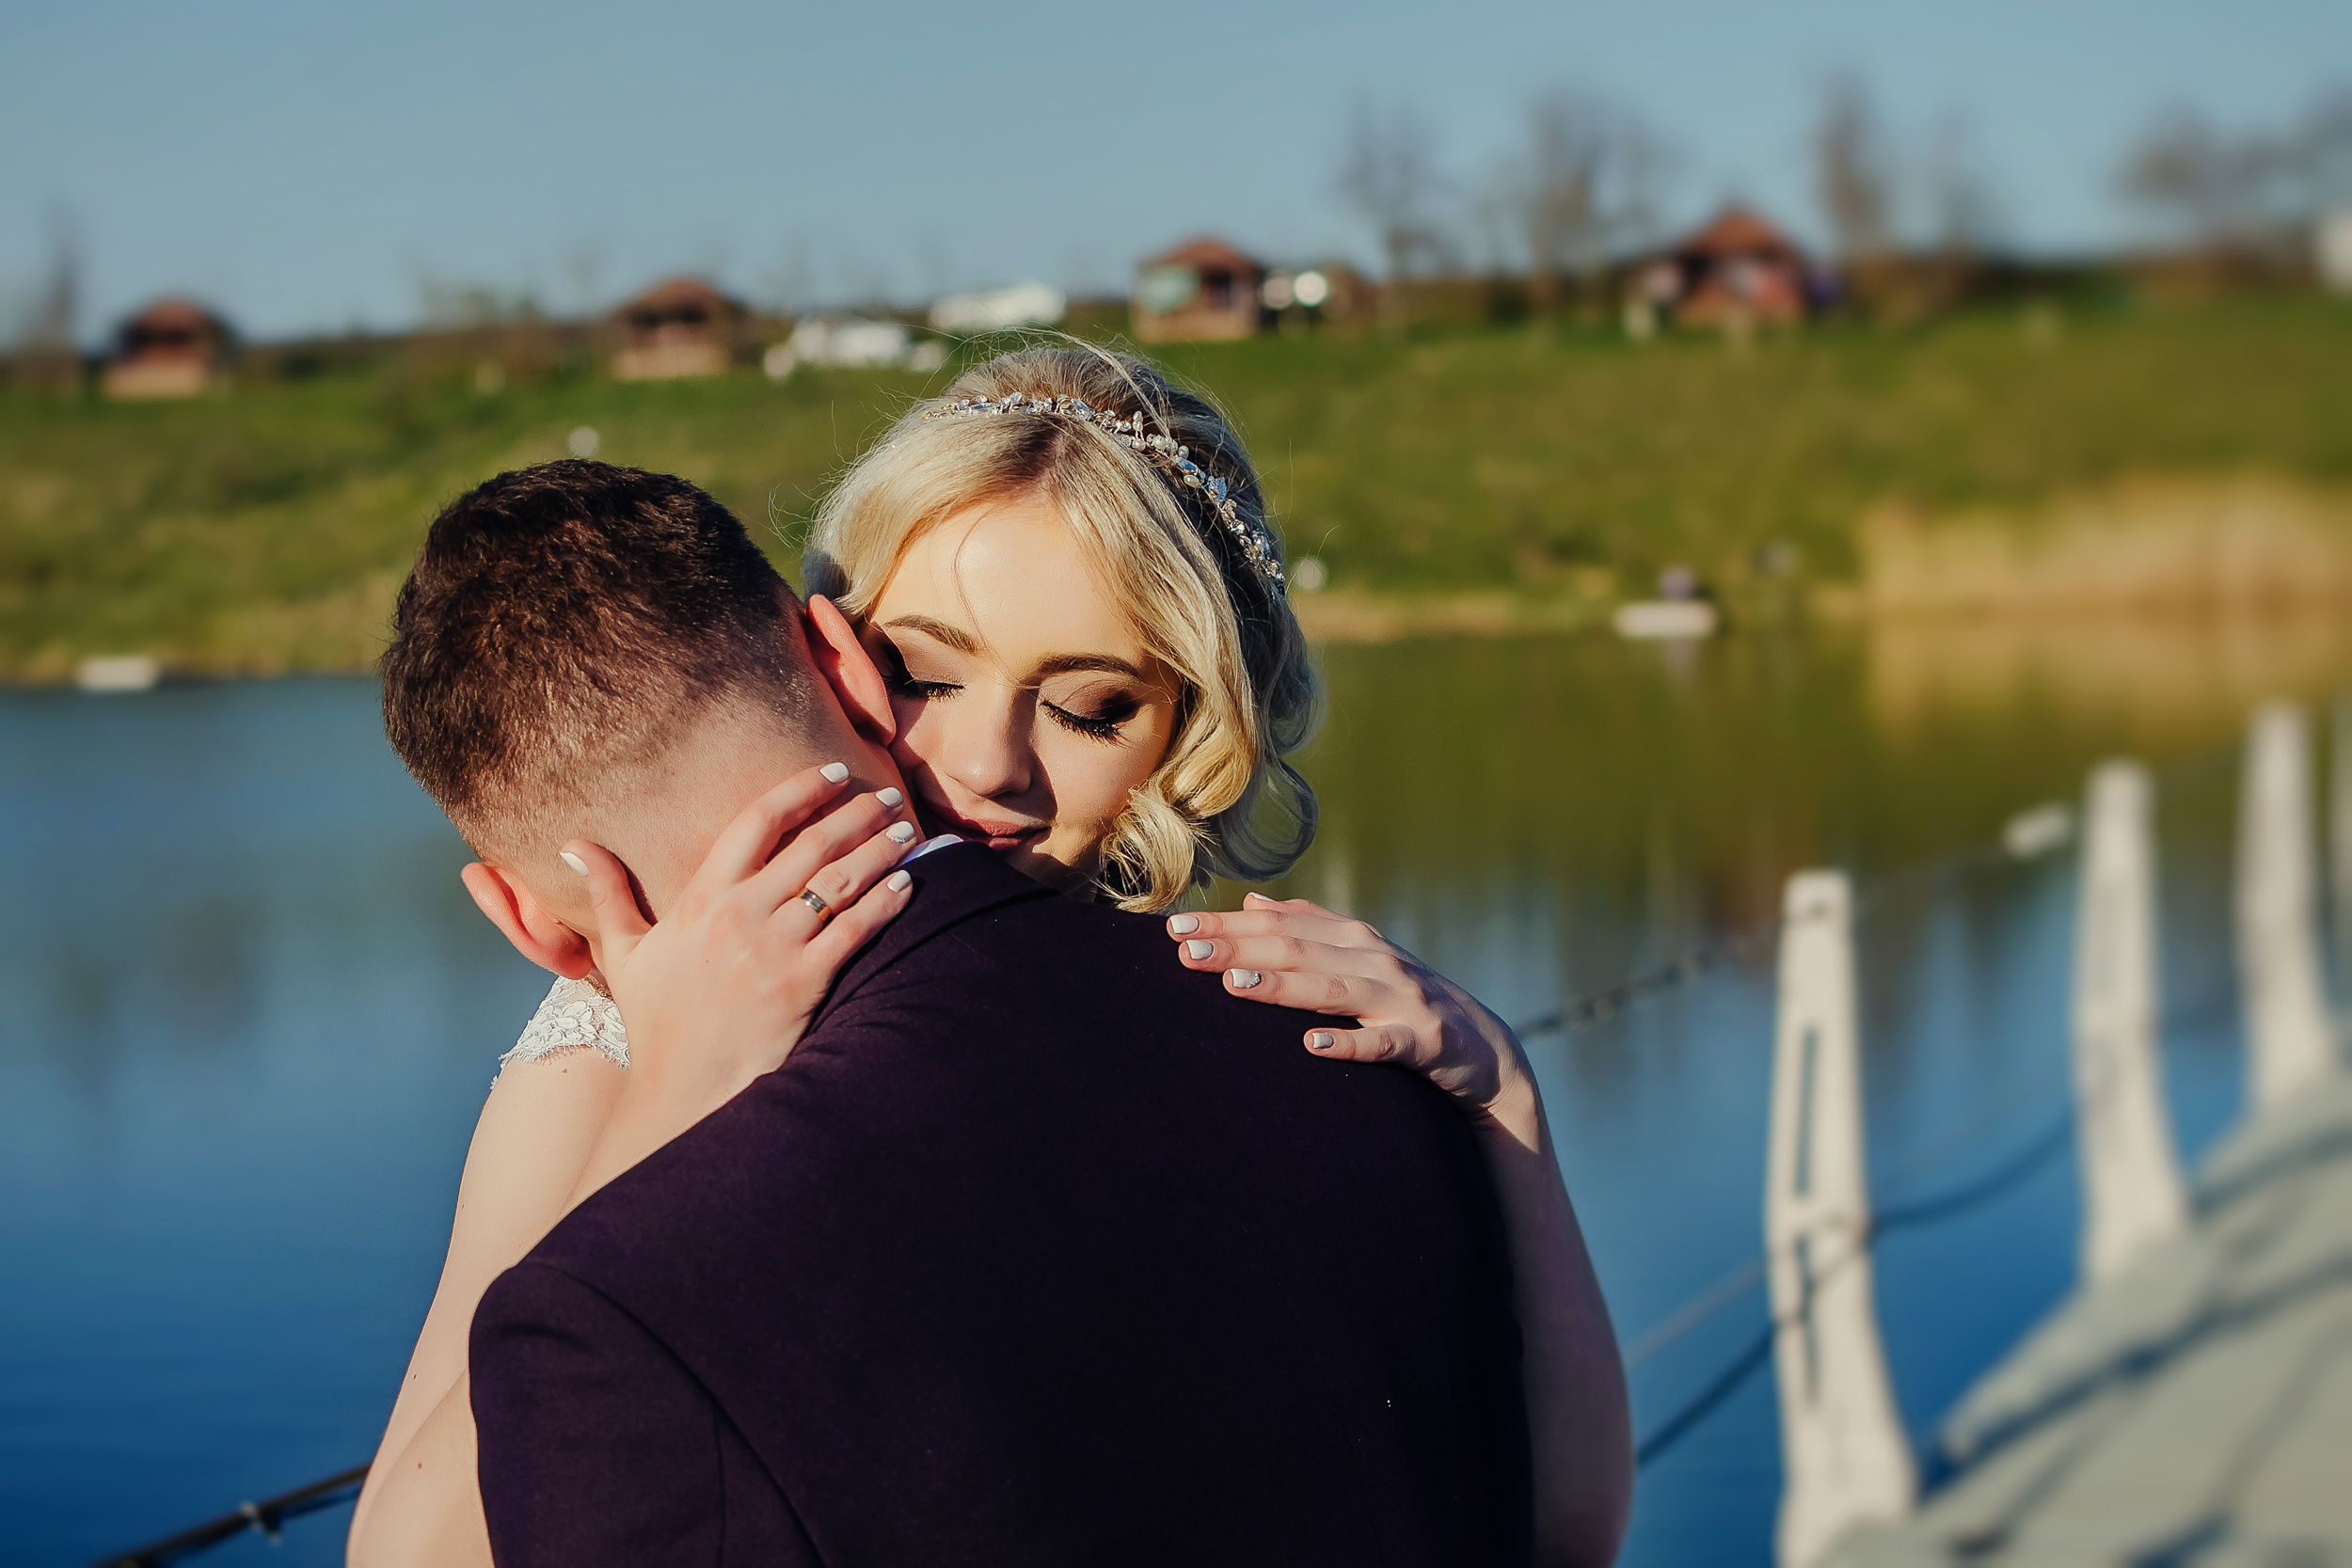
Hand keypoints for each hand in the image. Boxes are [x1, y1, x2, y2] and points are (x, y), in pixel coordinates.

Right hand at [562, 764, 918, 1106]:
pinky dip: (886, 902)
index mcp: (700, 899)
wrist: (683, 1090)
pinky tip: (907, 883)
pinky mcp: (804, 983)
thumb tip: (573, 843)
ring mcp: (773, 948)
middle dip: (856, 813)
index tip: (829, 773)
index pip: (755, 822)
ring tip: (906, 830)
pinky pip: (855, 930)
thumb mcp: (625, 953)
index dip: (797, 791)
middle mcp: (739, 915)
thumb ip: (607, 893)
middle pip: (810, 845)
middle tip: (887, 795)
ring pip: (840, 881)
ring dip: (880, 849)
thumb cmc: (657, 1023)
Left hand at [1166, 892, 1533, 1124]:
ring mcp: (1400, 999)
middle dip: (1239, 948)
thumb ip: (1309, 929)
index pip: (1279, 925)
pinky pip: (1382, 1043)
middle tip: (1185, 952)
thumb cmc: (1406, 1002)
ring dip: (1281, 987)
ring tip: (1233, 986)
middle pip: (1297, 949)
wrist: (1485, 1051)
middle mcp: (1374, 960)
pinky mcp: (1423, 1042)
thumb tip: (1253, 902)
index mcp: (1353, 939)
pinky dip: (1348, 1042)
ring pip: (1333, 989)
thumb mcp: (1359, 960)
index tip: (1174, 930)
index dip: (1227, 926)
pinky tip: (1311, 1046)